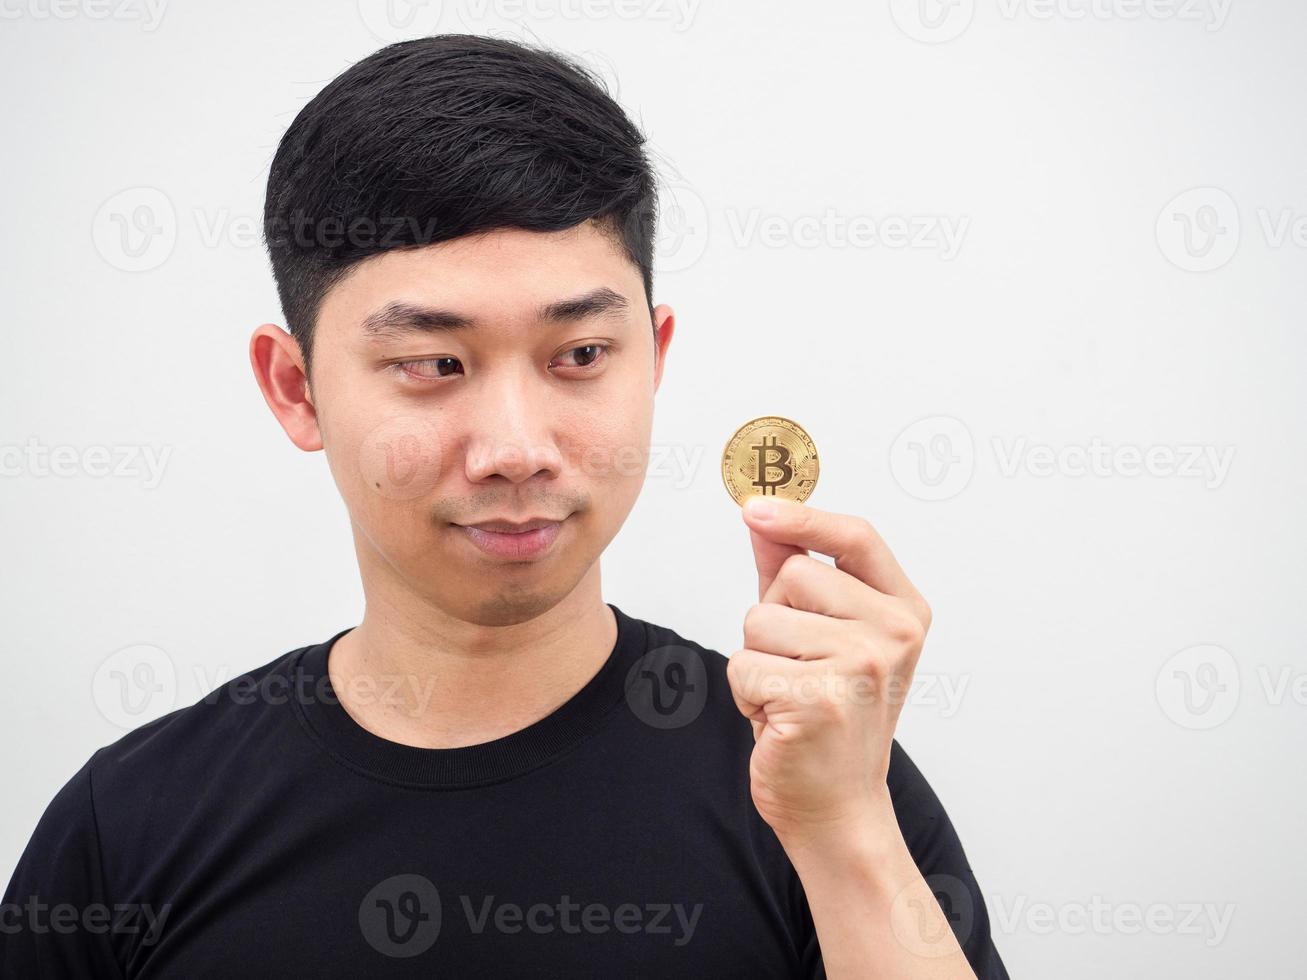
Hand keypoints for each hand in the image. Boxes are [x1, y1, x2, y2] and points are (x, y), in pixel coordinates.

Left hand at [726, 495, 932, 851]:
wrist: (837, 806)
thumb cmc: (825, 715)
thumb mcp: (817, 634)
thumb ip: (792, 570)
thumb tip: (760, 515)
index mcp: (904, 610)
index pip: (855, 537)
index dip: (803, 517)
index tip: (754, 506)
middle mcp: (894, 633)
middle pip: (792, 575)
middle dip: (772, 619)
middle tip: (798, 669)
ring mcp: (861, 665)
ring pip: (759, 620)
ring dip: (756, 660)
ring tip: (789, 696)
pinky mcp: (820, 699)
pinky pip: (743, 664)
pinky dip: (746, 693)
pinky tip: (778, 721)